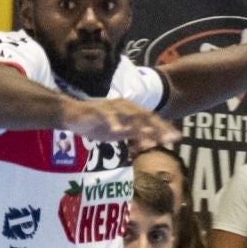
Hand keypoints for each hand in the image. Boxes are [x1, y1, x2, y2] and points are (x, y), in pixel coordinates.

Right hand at [60, 97, 179, 150]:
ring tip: (149, 140)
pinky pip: (107, 116)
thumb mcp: (118, 131)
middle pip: (144, 117)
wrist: (72, 115)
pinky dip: (113, 122)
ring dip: (139, 128)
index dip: (164, 128)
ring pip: (129, 117)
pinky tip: (119, 131)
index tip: (175, 139)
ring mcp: (111, 108)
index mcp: (130, 111)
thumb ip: (133, 134)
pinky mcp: (97, 110)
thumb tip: (152, 140)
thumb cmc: (96, 123)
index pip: (151, 119)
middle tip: (168, 140)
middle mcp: (124, 107)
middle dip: (157, 129)